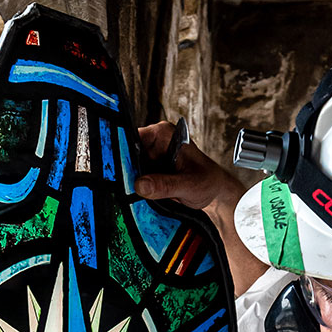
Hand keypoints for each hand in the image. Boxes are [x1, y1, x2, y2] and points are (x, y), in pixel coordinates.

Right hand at [135, 122, 268, 295]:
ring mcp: (150, 156)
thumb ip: (165, 185)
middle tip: (124, 190)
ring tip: (133, 196)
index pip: (130, 139)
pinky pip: (135, 178)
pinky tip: (137, 198)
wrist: (215, 194)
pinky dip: (135, 189)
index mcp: (162, 134)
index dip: (120, 156)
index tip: (116, 173)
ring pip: (128, 168)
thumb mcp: (188, 185)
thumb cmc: (208, 182)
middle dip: (124, 173)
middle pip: (126, 155)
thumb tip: (141, 185)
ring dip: (129, 183)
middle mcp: (153, 141)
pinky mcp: (149, 170)